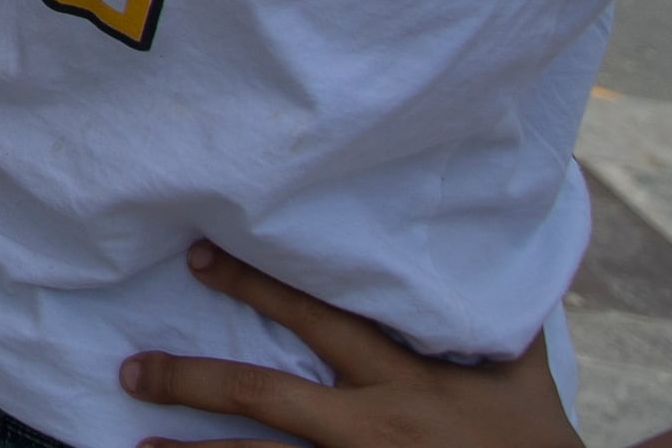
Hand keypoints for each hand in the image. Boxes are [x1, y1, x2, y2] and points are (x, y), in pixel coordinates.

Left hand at [124, 242, 575, 445]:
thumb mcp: (519, 371)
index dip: (254, 285)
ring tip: (135, 446)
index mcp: (404, 381)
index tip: (198, 258)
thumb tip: (487, 243)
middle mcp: (372, 429)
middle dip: (191, 380)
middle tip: (131, 369)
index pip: (315, 318)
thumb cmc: (539, 442)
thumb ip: (491, 313)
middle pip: (263, 397)